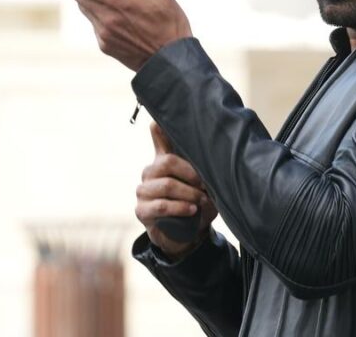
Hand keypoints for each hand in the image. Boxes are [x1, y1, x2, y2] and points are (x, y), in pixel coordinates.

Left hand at [72, 0, 191, 70]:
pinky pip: (94, 25)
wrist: (172, 62)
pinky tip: (119, 18)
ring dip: (93, 1)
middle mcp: (108, 20)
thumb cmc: (171, 26)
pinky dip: (100, 17)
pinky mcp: (105, 46)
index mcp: (122, 3)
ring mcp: (104, 35)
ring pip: (85, 10)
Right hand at [136, 121, 217, 258]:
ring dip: (189, 194)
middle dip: (191, 173)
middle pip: (167, 162)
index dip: (159, 129)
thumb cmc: (196, 203)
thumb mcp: (204, 184)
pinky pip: (162, 206)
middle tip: (206, 185)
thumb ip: (202, 167)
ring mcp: (143, 190)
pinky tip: (192, 210)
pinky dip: (180, 208)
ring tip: (203, 201)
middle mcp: (151, 172)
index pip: (159, 138)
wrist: (186, 235)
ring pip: (167, 185)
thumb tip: (213, 149)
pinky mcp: (142, 210)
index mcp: (164, 160)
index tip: (159, 119)